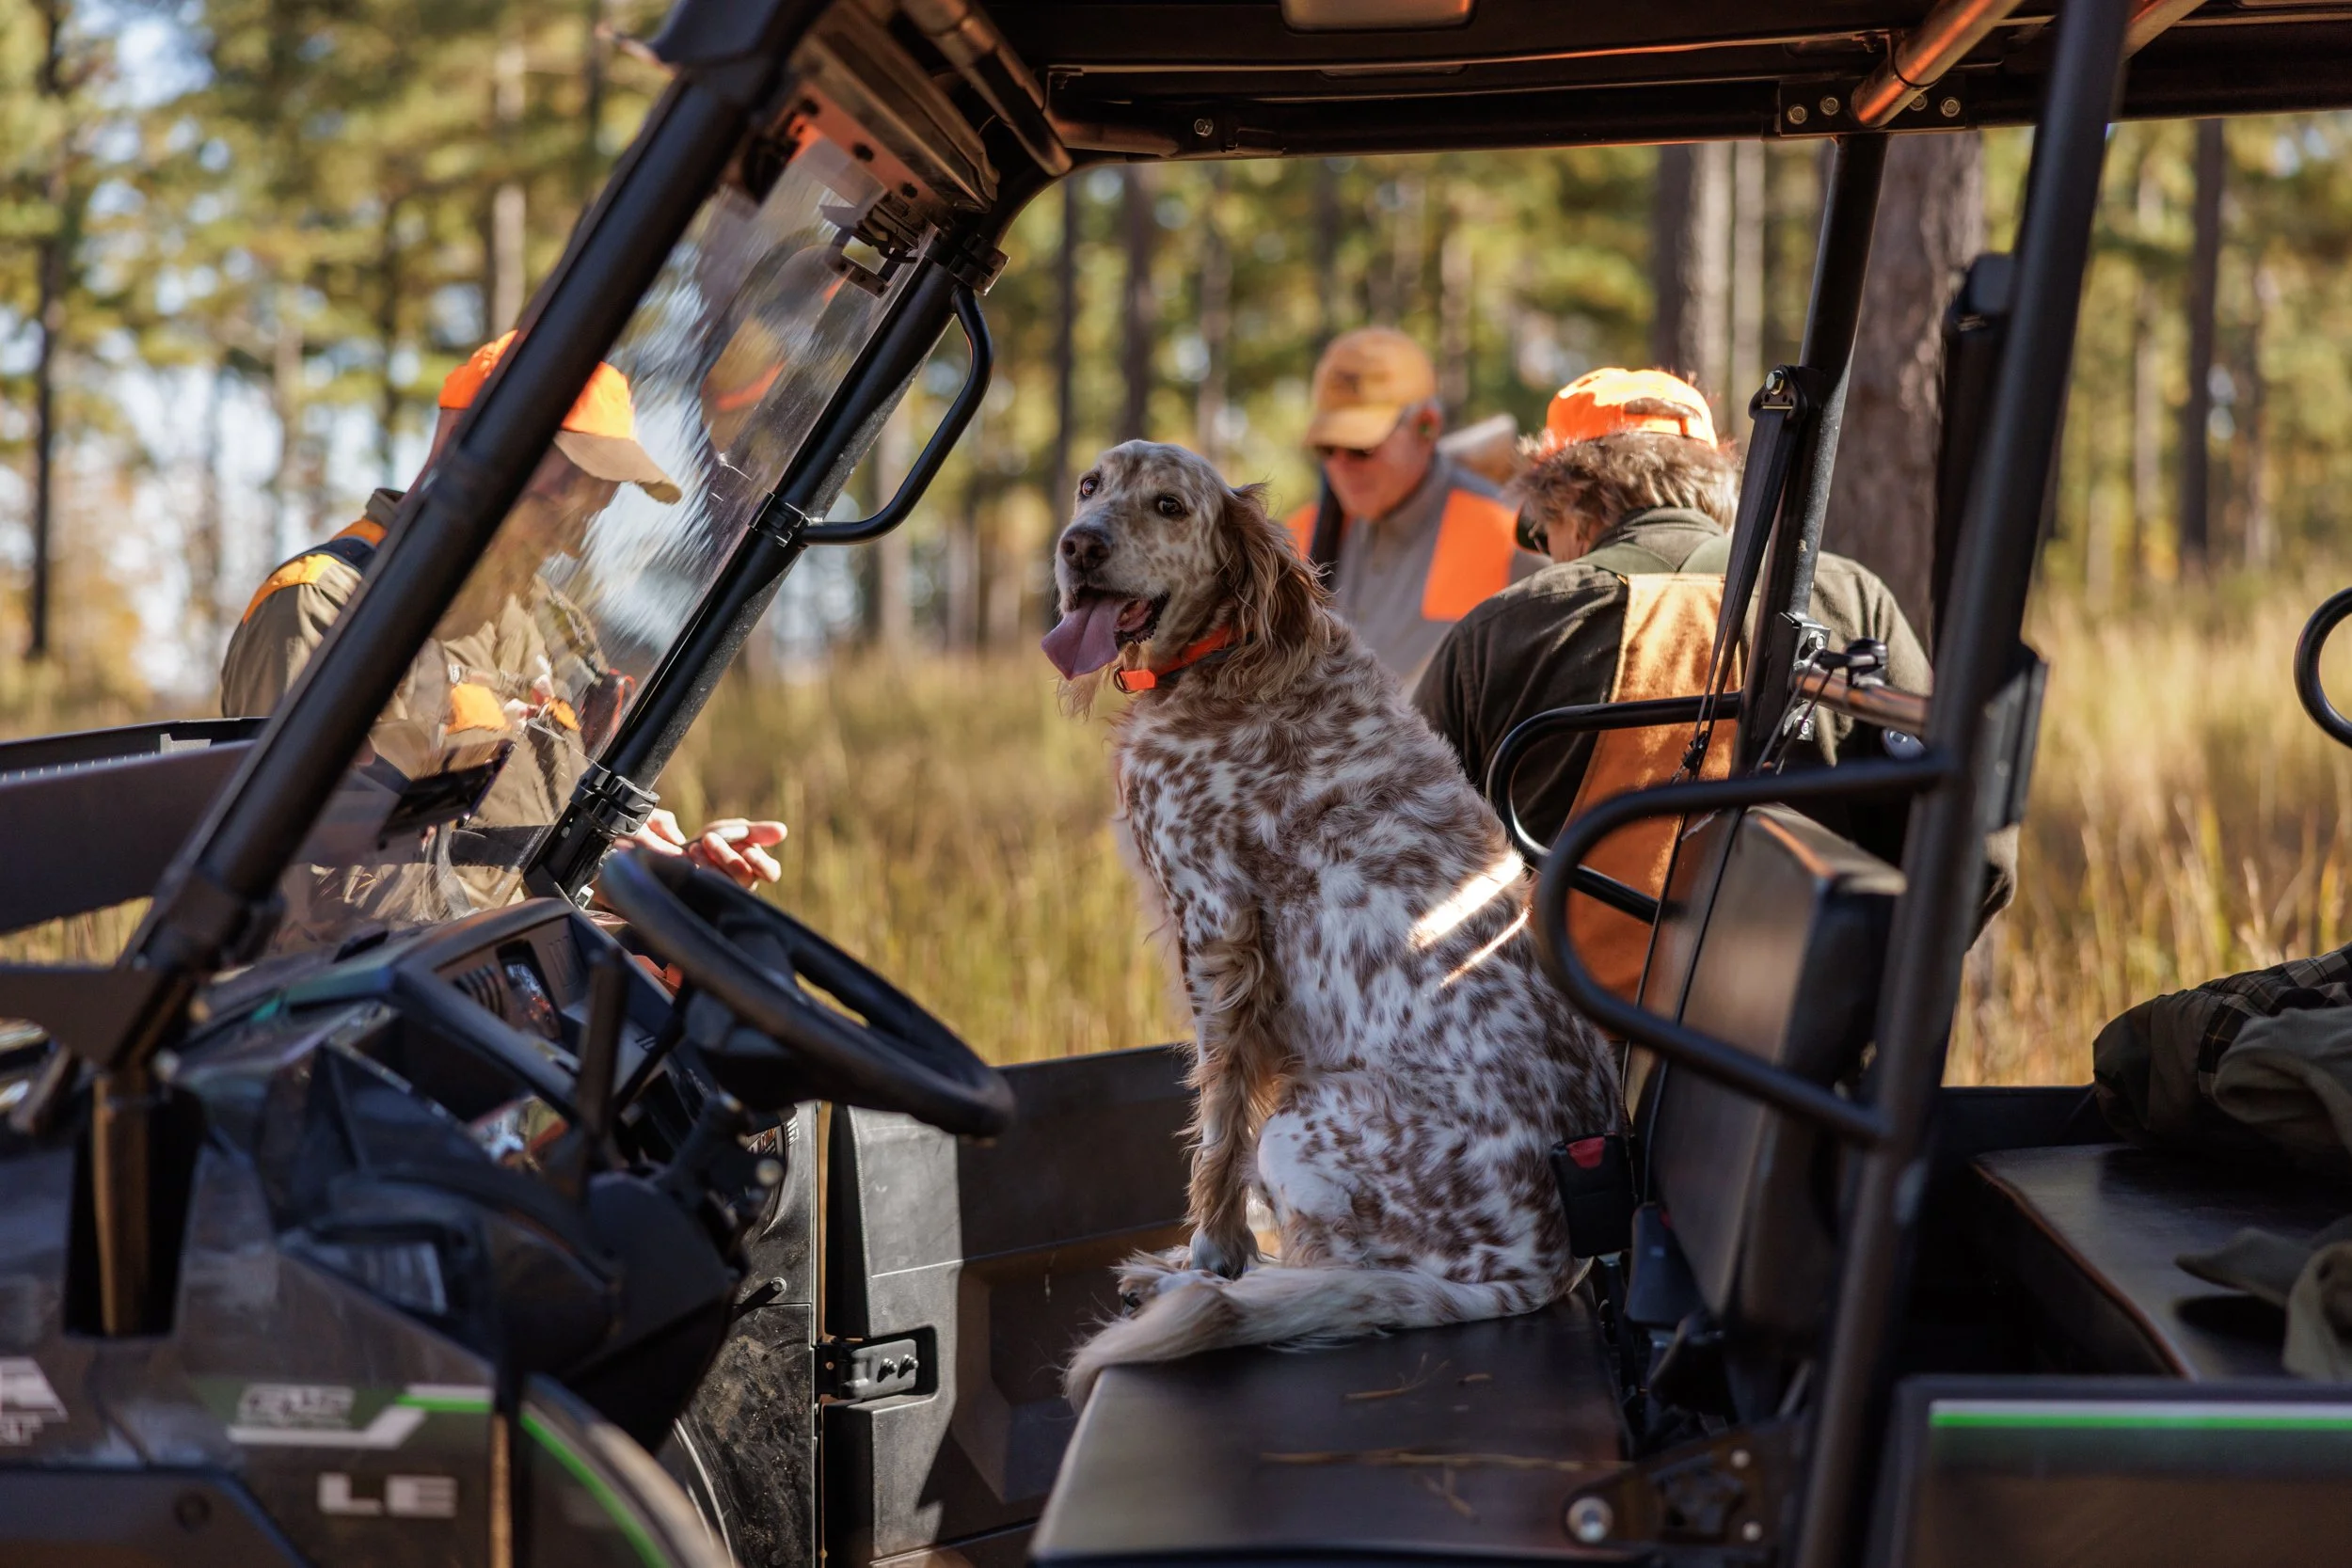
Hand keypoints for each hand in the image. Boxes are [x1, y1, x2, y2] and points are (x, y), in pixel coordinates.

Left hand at [623, 809, 785, 891]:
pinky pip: (707, 886)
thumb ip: (757, 832)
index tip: (749, 851)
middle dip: (728, 856)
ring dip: (712, 859)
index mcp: (755, 868)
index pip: (771, 872)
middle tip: (711, 838)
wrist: (680, 850)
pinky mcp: (705, 896)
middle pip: (746, 878)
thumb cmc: (712, 842)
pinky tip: (691, 853)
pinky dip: (699, 866)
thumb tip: (783, 831)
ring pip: (726, 883)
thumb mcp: (735, 831)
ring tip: (699, 843)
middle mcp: (743, 884)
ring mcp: (723, 892)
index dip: (763, 864)